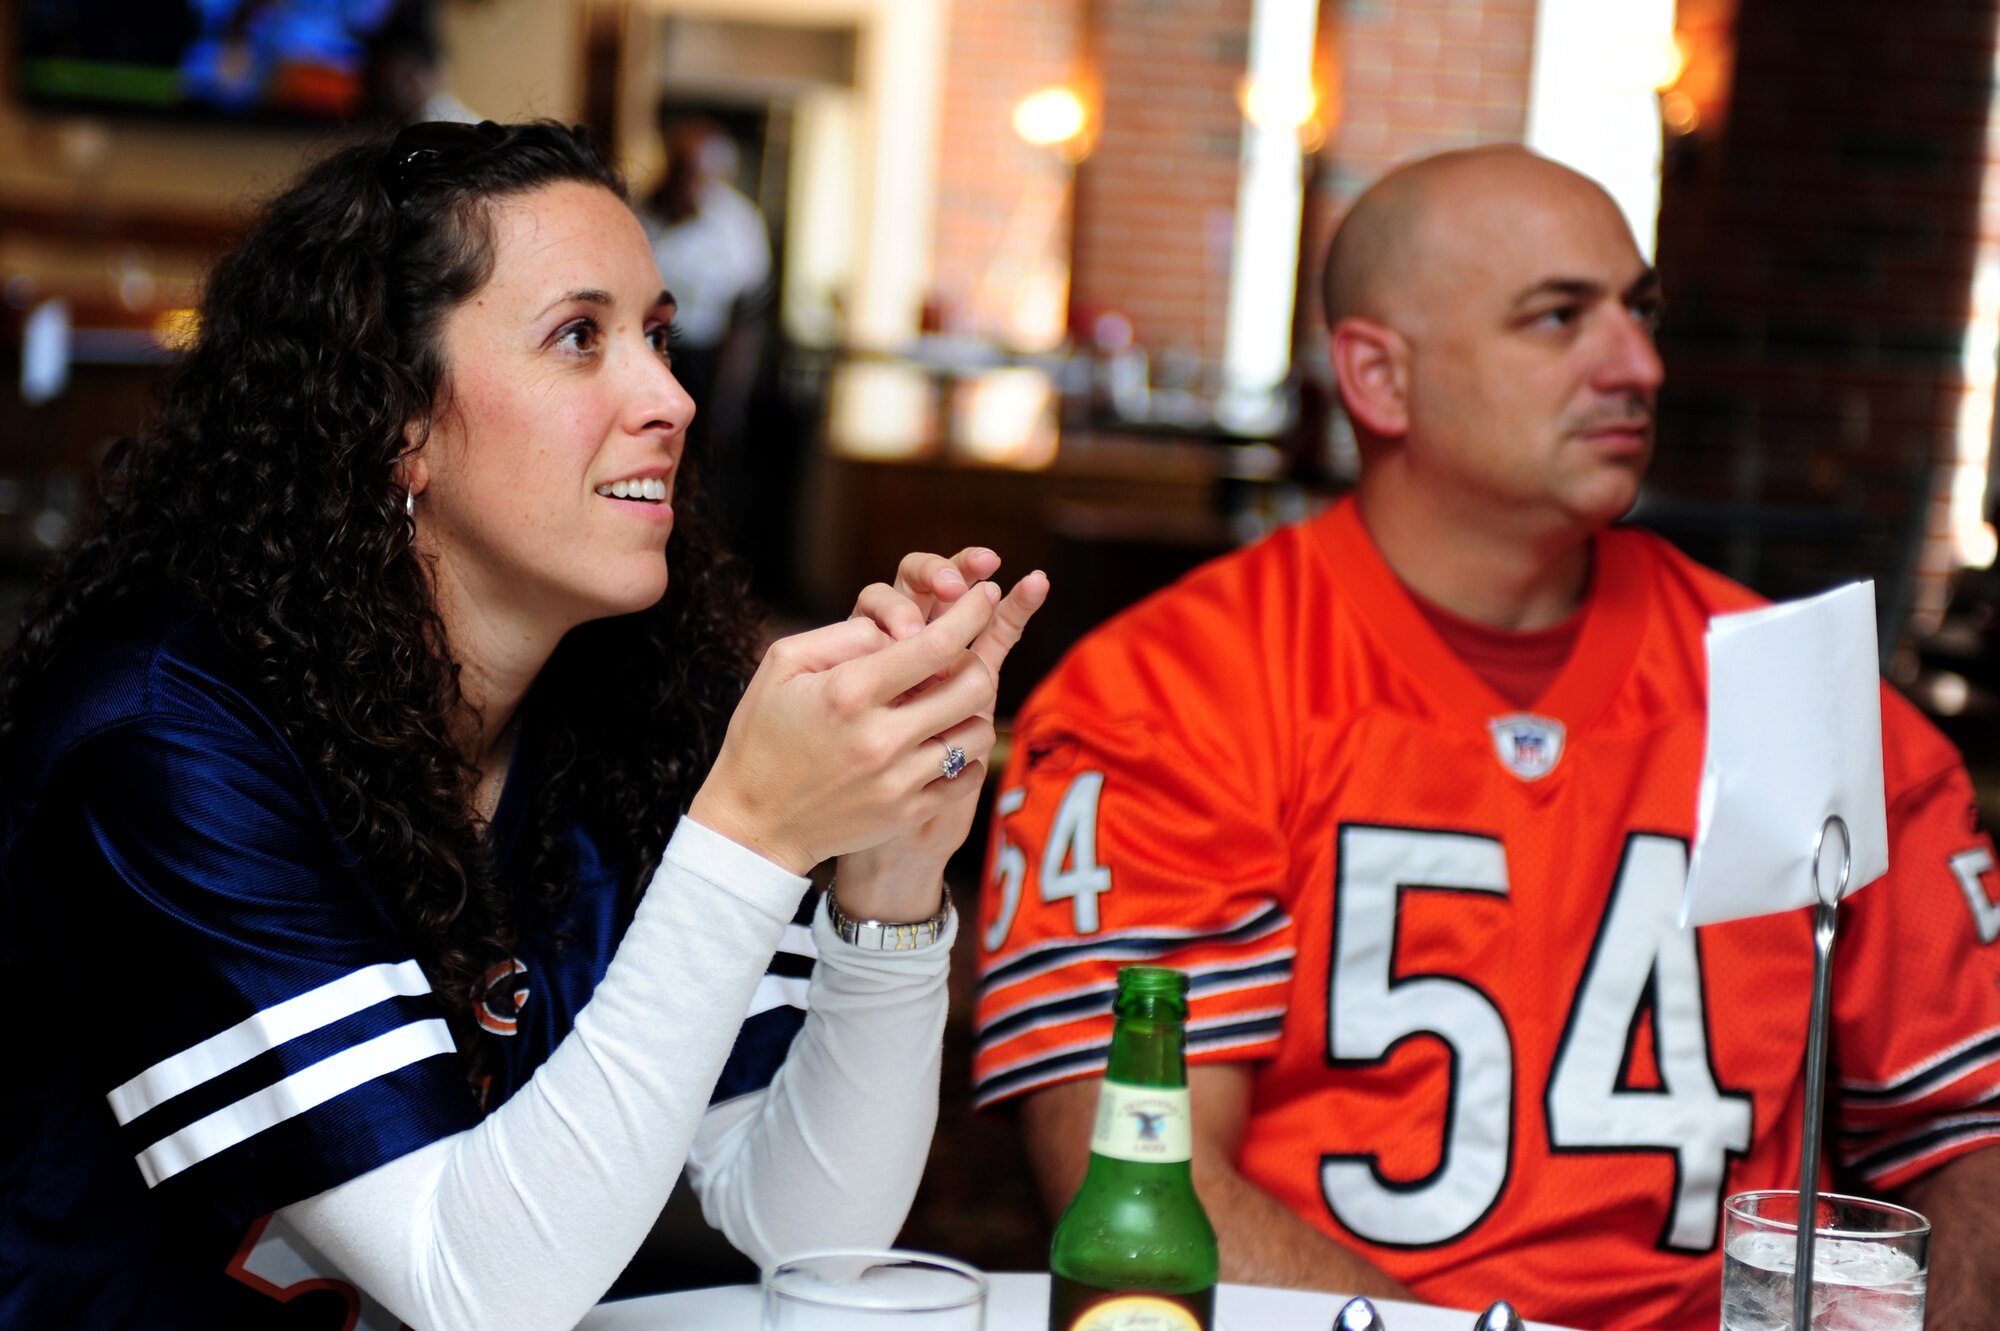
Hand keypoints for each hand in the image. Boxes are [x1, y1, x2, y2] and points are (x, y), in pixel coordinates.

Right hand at [689, 577, 1010, 875]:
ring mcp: (898, 780)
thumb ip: (844, 635)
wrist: (755, 823)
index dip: (971, 611)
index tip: (985, 595)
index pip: (936, 644)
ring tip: (946, 704)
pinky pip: (968, 775)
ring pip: (979, 731)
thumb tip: (900, 628)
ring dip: (971, 709)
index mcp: (849, 692)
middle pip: (972, 686)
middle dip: (976, 660)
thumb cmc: (764, 735)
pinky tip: (941, 743)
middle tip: (961, 658)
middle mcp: (880, 737)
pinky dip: (966, 754)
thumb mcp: (784, 666)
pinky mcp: (908, 812)